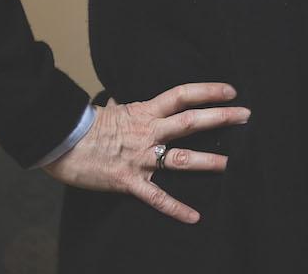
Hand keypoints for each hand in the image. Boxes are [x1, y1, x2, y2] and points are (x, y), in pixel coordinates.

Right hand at [42, 82, 249, 223]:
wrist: (60, 143)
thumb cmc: (85, 126)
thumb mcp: (110, 110)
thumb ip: (124, 107)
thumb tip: (120, 99)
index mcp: (145, 112)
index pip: (181, 95)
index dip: (207, 91)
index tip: (231, 90)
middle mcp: (148, 133)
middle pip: (189, 121)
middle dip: (220, 118)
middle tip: (246, 116)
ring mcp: (140, 158)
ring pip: (180, 158)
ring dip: (207, 162)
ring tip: (230, 164)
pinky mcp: (129, 181)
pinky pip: (157, 197)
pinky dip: (176, 208)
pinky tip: (194, 216)